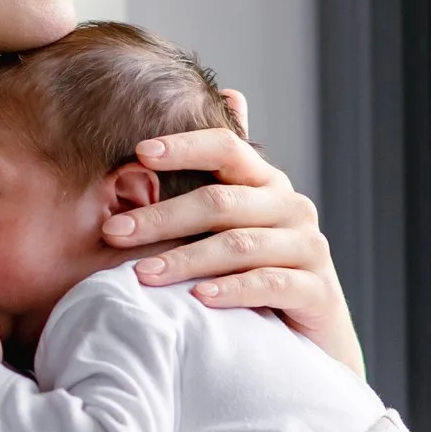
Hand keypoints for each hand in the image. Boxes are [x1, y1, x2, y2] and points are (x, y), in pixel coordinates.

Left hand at [97, 88, 367, 378]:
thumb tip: (227, 95)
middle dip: (162, 216)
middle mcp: (292, 207)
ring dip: (185, 258)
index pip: (227, 147)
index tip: (138, 154)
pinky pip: (269, 284)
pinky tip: (198, 298)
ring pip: (240, 245)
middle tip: (113, 232)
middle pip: (222, 201)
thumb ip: (220, 174)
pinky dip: (231, 290)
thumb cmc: (259, 272)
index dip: (184, 147)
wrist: (311, 336)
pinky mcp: (317, 292)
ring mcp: (308, 248)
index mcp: (267, 183)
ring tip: (141, 274)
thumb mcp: (235, 223)